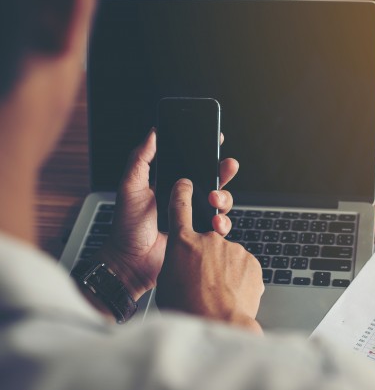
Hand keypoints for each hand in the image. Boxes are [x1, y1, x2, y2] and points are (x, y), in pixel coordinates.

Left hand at [94, 129, 238, 300]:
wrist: (130, 263)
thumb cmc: (126, 226)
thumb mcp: (130, 187)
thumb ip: (140, 159)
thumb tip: (152, 133)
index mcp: (170, 183)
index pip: (193, 162)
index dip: (206, 151)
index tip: (216, 140)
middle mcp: (186, 198)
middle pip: (213, 179)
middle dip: (224, 171)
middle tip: (227, 166)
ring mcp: (195, 217)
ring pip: (221, 200)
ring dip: (224, 196)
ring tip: (214, 199)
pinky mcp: (202, 235)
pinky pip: (221, 226)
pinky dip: (223, 223)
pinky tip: (216, 223)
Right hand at [156, 179, 263, 333]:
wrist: (219, 325)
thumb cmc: (188, 309)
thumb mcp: (167, 282)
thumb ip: (177, 262)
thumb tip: (186, 262)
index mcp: (183, 243)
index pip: (180, 207)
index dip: (182, 193)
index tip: (185, 184)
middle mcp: (209, 240)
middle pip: (209, 239)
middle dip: (208, 255)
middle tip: (204, 278)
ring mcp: (233, 249)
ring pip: (228, 256)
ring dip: (225, 270)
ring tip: (219, 294)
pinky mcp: (252, 260)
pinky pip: (244, 267)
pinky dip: (240, 278)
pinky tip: (233, 295)